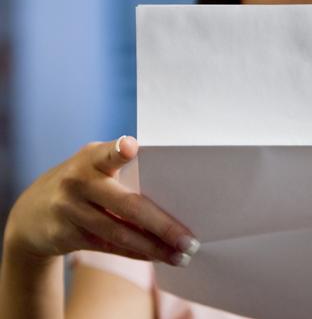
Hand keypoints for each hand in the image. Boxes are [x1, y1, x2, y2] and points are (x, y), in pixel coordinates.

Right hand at [4, 137, 199, 265]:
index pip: (108, 153)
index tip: (131, 147)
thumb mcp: (93, 164)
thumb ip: (121, 169)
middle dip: (162, 225)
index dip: (119, 150)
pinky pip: (109, 247)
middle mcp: (78, 182)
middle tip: (189, 241)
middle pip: (127, 205)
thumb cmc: (81, 181)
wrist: (30, 212)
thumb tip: (172, 189)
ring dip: (154, 247)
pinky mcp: (66, 235)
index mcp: (92, 158)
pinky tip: (158, 256)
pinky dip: (136, 252)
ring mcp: (70, 210)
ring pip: (120, 233)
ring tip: (181, 255)